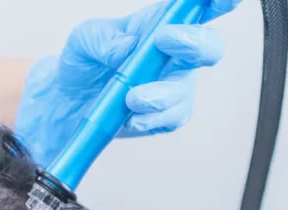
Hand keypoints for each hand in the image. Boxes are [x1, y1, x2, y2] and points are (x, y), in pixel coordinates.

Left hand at [15, 0, 241, 167]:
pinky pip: (170, 118)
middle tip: (164, 42)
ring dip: (159, 94)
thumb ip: (104, 39)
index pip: (197, 7)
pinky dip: (149, 119)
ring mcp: (173, 86)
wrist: (69, 102)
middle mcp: (175, 54)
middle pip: (209, 47)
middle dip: (194, 44)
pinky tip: (130, 118)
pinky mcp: (165, 115)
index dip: (217, 2)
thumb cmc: (85, 62)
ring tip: (130, 97)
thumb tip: (127, 47)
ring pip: (184, 90)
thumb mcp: (84, 40)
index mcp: (160, 24)